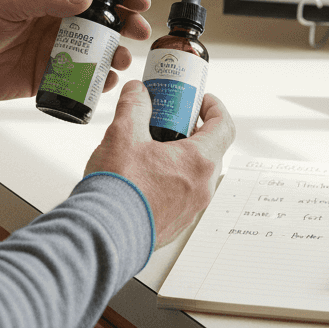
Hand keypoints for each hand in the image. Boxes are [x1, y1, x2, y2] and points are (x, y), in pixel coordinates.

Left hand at [0, 0, 150, 100]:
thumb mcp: (9, 1)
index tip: (140, 1)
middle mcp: (57, 20)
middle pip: (102, 21)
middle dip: (125, 27)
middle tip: (140, 33)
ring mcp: (55, 47)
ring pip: (95, 51)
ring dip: (113, 56)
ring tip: (121, 61)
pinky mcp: (47, 74)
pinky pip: (78, 78)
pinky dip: (94, 82)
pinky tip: (103, 83)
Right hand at [85, 83, 236, 246]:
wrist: (104, 235)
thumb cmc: (118, 190)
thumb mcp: (123, 134)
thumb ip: (134, 106)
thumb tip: (138, 92)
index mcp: (198, 162)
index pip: (224, 126)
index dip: (214, 108)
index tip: (201, 101)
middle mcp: (202, 187)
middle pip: (211, 150)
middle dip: (193, 131)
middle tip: (170, 122)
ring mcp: (191, 209)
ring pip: (196, 174)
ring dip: (181, 157)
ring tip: (152, 149)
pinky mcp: (176, 224)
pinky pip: (183, 195)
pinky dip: (172, 180)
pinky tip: (145, 177)